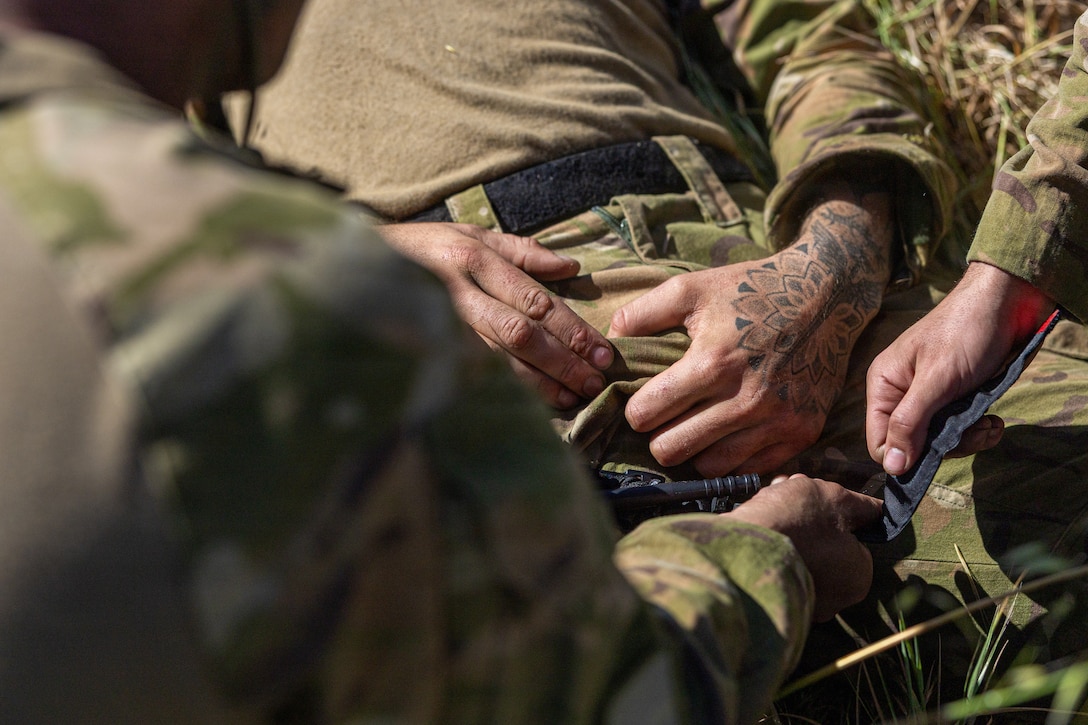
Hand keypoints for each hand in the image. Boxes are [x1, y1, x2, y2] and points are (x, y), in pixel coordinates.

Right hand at [380, 223, 613, 407]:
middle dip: (563, 360)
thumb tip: (571, 268)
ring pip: (497, 359)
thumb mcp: (469, 233)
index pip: (534, 300)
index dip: (572, 329)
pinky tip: (530, 404)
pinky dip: (505, 390)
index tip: (601, 351)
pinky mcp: (425, 347)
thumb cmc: (422, 247)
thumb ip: (522, 251)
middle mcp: (458, 292)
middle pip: (521, 333)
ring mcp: (439, 323)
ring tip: (572, 396)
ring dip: (539, 382)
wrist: (354, 264)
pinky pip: (471, 373)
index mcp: (473, 258)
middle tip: (595, 380)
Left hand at [609, 182, 892, 474]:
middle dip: (659, 437)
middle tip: (665, 423)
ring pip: (710, 466)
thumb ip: (645, 311)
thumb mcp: (694, 287)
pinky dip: (734, 458)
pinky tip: (727, 436)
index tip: (642, 404)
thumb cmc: (752, 288)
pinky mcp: (802, 432)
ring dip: (695, 452)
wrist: (827, 293)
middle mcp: (746, 398)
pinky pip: (751, 469)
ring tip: (694, 430)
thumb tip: (610, 336)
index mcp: (712, 362)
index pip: (647, 413)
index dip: (636, 411)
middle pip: (672, 449)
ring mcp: (777, 419)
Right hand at [726, 474, 881, 621]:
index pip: (854, 542)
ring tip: (769, 505)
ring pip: (798, 555)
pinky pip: (775, 566)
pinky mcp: (769, 600)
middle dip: (808, 521)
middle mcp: (831, 602)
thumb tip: (879, 510)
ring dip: (786, 527)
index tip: (819, 503)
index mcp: (856, 579)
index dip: (836, 516)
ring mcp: (797, 604)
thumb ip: (863, 506)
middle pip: (825, 549)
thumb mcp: (837, 500)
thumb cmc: (797, 523)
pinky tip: (757, 524)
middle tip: (790, 500)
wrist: (740, 547)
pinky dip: (768, 544)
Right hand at [866, 262, 1055, 474]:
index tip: (941, 452)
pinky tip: (995, 421)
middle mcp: (901, 395)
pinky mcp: (953, 399)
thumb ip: (910, 423)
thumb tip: (891, 468)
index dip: (907, 456)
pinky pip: (958, 430)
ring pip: (939, 441)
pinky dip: (979, 431)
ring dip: (969, 438)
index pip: (880, 442)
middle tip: (977, 431)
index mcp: (884, 386)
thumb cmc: (965, 332)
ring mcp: (928, 398)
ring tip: (992, 423)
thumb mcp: (936, 379)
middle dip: (948, 445)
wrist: (1006, 302)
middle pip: (912, 446)